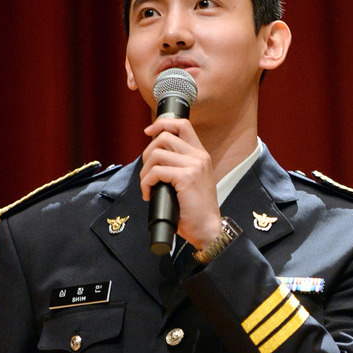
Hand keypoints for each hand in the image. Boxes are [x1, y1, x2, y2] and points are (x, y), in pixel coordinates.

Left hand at [140, 117, 221, 249]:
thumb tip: (154, 158)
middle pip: (164, 137)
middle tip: (146, 173)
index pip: (182, 125)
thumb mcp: (191, 181)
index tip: (148, 132)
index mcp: (201, 155)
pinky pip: (156, 172)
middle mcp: (199, 157)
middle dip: (147, 153)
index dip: (162, 124)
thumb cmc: (195, 210)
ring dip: (145, 171)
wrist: (207, 228)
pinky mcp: (186, 178)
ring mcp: (194, 166)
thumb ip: (180, 166)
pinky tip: (148, 194)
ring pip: (157, 154)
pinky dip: (146, 183)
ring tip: (147, 186)